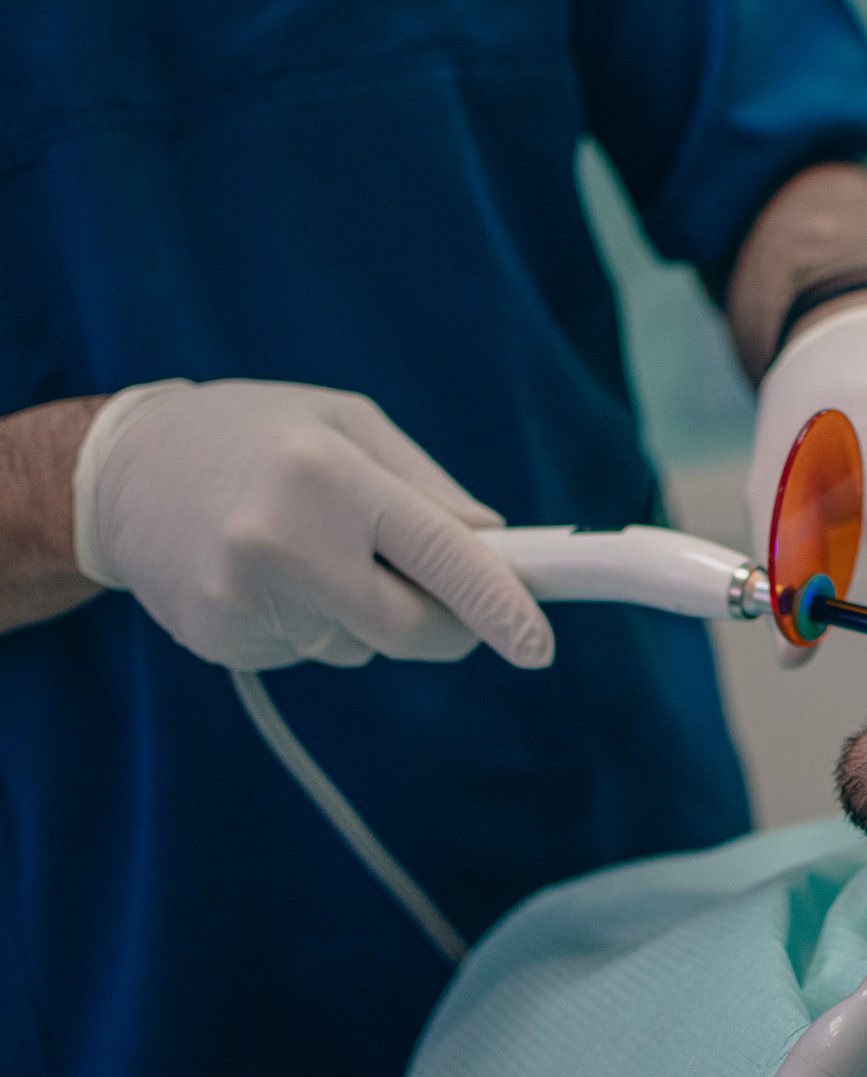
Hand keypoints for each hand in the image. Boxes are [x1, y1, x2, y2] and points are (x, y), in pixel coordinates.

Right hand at [71, 378, 552, 670]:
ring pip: (360, 646)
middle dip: (446, 624)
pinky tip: (271, 575)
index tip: (538, 647)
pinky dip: (315, 624)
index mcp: (327, 475)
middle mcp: (283, 541)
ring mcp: (244, 598)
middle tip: (439, 591)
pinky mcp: (219, 638)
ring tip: (308, 548)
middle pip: (409, 631)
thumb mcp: (347, 423)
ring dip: (364, 614)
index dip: (497, 608)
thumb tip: (501, 551)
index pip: (439, 558)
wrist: (117, 472)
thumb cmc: (253, 432)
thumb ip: (430, 489)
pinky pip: (311, 652)